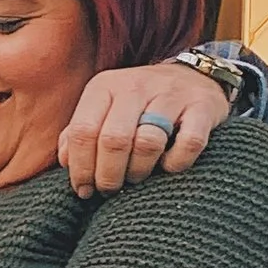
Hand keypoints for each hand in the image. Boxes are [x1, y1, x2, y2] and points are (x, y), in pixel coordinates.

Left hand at [58, 58, 231, 195]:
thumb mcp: (104, 109)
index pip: (83, 131)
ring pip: (148, 142)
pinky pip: (189, 143)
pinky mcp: (202, 107)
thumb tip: (66, 162)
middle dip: (108, 175)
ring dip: (139, 171)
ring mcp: (171, 94)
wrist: (194, 77)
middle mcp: (135, 86)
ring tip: (136, 179)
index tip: (84, 190)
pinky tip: (169, 167)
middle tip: (110, 190)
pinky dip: (177, 163)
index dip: (81, 168)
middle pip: (113, 140)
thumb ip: (80, 133)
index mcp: (104, 86)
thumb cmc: (139, 105)